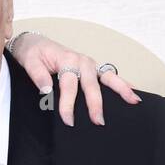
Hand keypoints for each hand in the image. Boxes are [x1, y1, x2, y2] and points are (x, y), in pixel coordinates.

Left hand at [9, 32, 140, 124]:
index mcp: (67, 60)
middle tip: (99, 121)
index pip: (69, 86)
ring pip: (108, 77)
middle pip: (92, 85)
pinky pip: (109, 76)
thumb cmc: (33, 52)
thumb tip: (47, 91)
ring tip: (134, 101)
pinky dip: (122, 83)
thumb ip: (38, 76)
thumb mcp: (30, 62)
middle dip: (96, 104)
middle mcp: (82, 61)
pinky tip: (133, 92)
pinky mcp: (92, 69)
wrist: (34, 43)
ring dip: (122, 89)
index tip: (68, 121)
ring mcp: (89, 65)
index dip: (68, 105)